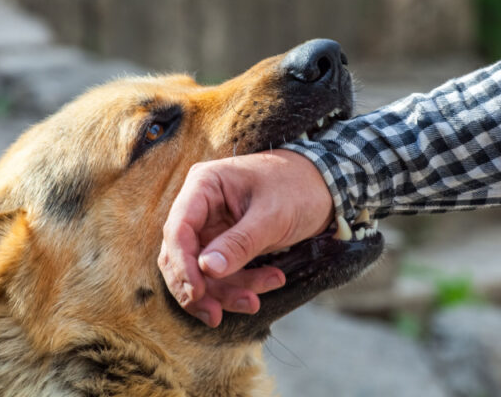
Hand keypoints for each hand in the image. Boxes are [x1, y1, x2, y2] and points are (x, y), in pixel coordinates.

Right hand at [158, 149, 333, 326]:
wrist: (322, 186)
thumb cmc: (297, 187)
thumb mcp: (272, 215)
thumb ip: (239, 243)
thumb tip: (206, 270)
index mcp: (204, 185)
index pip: (178, 229)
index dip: (182, 265)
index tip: (197, 294)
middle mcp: (200, 206)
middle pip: (181, 255)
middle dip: (199, 289)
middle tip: (216, 315)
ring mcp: (211, 226)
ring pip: (201, 271)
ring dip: (224, 292)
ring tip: (255, 301)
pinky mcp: (224, 244)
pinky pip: (222, 274)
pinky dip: (240, 285)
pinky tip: (270, 282)